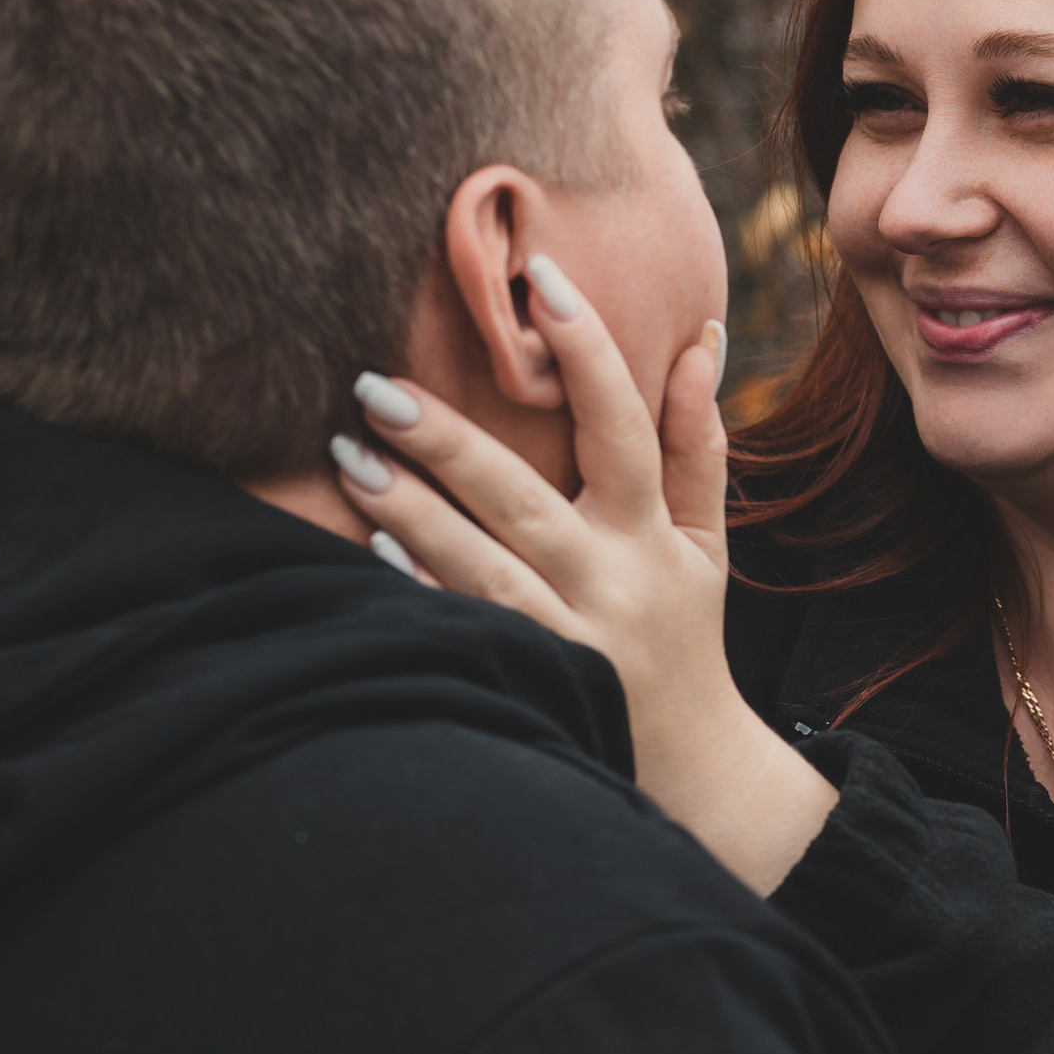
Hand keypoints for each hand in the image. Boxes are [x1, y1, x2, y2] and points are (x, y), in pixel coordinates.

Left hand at [334, 261, 835, 897]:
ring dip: (411, 512)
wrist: (691, 772)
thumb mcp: (706, 544)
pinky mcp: (529, 689)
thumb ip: (698, 444)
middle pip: (524, 501)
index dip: (588, 352)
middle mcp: (612, 586)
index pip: (624, 427)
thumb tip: (699, 340)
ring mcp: (568, 644)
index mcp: (653, 536)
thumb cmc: (683, 634)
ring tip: (347, 456)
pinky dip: (419, 593)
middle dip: (449, 441)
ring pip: (481, 572)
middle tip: (375, 385)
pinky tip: (370, 550)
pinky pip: (464, 634)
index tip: (540, 280)